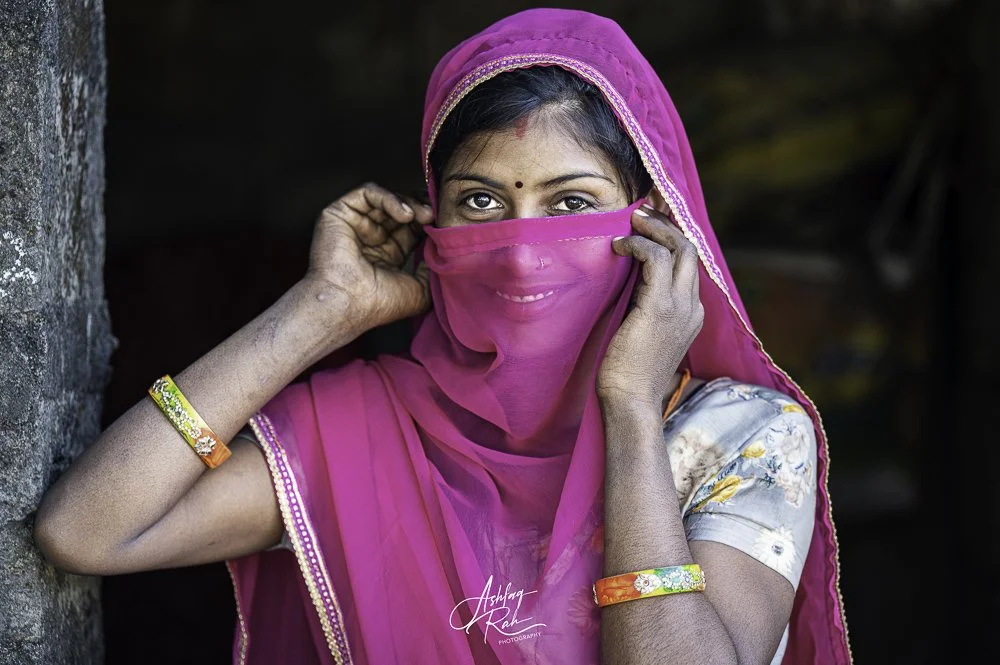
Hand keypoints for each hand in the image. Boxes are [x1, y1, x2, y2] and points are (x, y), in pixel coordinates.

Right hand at [304, 182, 433, 331]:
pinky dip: (389, 198)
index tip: (445, 223)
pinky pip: (367, 193)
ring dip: (409, 203)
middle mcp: (371, 237)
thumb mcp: (420, 290)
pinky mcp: (339, 213)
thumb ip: (433, 270)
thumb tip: (445, 252)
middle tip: (436, 215)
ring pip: (387, 199)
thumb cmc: (379, 304)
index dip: (429, 221)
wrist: (348, 304)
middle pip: (401, 210)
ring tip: (424, 215)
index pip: (411, 227)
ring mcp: (355, 224)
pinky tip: (405, 214)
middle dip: (421, 209)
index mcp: (387, 253)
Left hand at [596, 190, 703, 410]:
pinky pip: (656, 260)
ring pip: (680, 248)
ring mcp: (681, 307)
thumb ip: (642, 307)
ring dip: (654, 228)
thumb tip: (624, 280)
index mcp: (691, 314)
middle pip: (690, 249)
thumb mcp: (641, 333)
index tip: (652, 221)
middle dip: (667, 223)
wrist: (630, 401)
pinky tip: (619, 246)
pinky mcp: (660, 308)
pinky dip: (639, 245)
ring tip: (631, 221)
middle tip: (642, 211)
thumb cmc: (626, 373)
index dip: (673, 237)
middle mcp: (693, 307)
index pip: (689, 264)